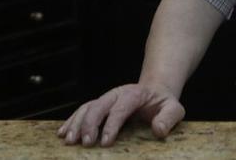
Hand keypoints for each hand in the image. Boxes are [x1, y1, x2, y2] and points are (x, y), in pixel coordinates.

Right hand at [58, 83, 184, 146]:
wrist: (155, 92)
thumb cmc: (163, 104)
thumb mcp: (174, 109)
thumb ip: (168, 118)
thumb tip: (159, 130)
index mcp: (134, 94)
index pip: (120, 108)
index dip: (111, 124)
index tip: (105, 142)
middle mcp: (117, 94)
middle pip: (99, 105)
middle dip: (90, 124)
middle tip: (86, 143)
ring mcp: (106, 99)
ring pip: (87, 108)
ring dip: (76, 123)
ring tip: (69, 140)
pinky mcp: (100, 106)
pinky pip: (83, 111)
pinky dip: (71, 121)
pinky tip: (62, 133)